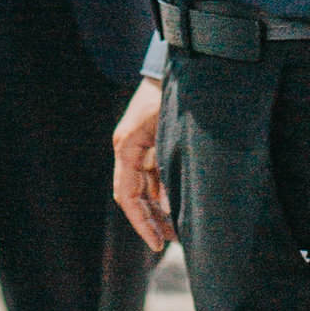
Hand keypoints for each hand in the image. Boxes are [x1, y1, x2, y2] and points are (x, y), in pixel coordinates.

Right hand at [112, 76, 170, 251]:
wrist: (182, 67)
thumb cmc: (174, 95)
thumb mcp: (170, 131)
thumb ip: (170, 165)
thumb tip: (172, 205)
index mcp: (127, 147)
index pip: (127, 195)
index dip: (141, 222)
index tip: (158, 243)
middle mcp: (129, 150)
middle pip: (135, 197)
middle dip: (151, 222)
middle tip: (170, 243)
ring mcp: (140, 148)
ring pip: (144, 190)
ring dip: (158, 211)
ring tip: (178, 232)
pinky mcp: (152, 146)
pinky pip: (154, 178)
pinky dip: (164, 195)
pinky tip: (179, 208)